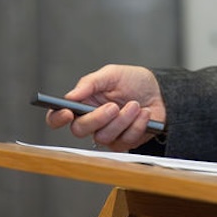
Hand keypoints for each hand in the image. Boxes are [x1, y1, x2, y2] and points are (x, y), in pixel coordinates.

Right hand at [44, 64, 165, 151]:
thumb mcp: (112, 74)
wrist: (160, 91)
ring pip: (104, 137)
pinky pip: (125, 140)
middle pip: (79, 130)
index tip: (66, 112)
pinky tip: (145, 113)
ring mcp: (107, 134)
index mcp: (83, 103)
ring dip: (122, 120)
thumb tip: (70, 95)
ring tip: (135, 105)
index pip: (58, 117)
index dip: (57, 118)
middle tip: (113, 106)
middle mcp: (92, 121)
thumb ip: (90, 83)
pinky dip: (137, 124)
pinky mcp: (124, 142)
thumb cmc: (133, 81)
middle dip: (97, 118)